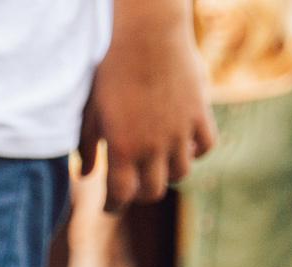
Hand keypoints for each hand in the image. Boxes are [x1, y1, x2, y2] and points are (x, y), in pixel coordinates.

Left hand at [80, 0, 215, 208]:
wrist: (146, 34)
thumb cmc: (110, 70)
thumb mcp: (90, 110)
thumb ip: (85, 145)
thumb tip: (85, 174)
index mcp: (121, 149)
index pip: (120, 196)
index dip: (113, 206)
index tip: (109, 206)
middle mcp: (152, 146)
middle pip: (151, 192)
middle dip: (139, 193)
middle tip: (131, 186)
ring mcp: (179, 131)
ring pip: (180, 173)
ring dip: (166, 173)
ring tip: (156, 165)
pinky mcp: (199, 113)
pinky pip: (206, 145)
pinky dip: (196, 151)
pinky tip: (184, 145)